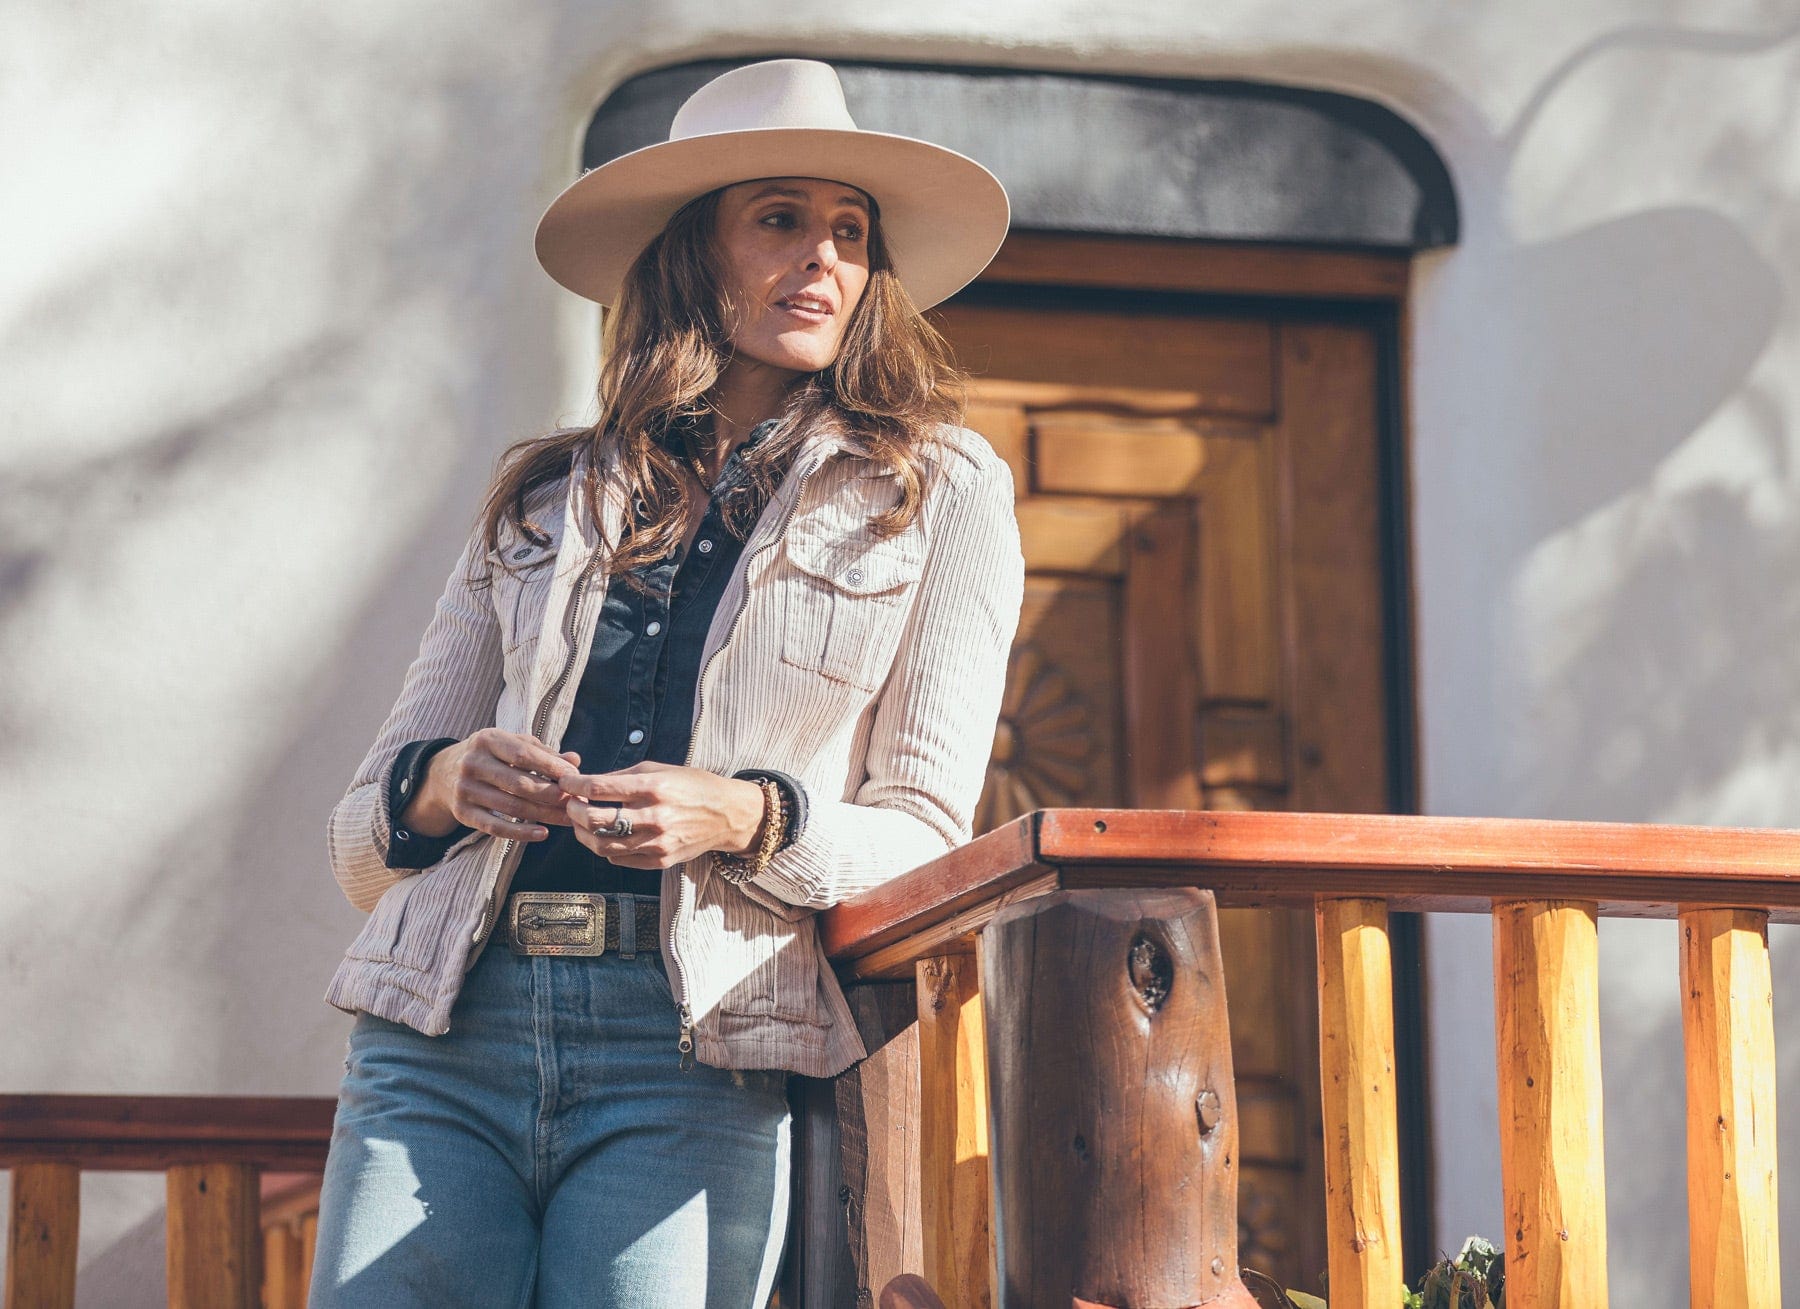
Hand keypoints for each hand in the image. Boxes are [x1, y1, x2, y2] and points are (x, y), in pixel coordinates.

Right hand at [402, 728, 583, 842]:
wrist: (443, 773)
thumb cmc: (491, 756)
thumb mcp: (511, 745)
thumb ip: (543, 753)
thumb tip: (574, 761)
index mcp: (487, 739)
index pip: (523, 754)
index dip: (551, 767)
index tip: (574, 778)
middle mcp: (472, 763)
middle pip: (519, 783)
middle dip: (551, 795)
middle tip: (574, 802)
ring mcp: (464, 789)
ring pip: (511, 806)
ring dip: (543, 815)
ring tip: (567, 819)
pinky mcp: (461, 812)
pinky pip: (495, 827)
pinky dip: (520, 832)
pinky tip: (542, 833)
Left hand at [558, 761, 765, 869]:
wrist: (727, 815)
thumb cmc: (693, 786)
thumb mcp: (660, 769)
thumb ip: (623, 776)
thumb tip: (588, 783)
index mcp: (653, 787)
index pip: (600, 788)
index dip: (575, 785)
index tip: (566, 783)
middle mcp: (654, 817)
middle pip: (595, 820)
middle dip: (574, 811)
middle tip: (571, 804)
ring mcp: (657, 843)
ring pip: (602, 845)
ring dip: (583, 833)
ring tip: (582, 823)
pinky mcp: (659, 861)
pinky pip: (619, 859)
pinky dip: (605, 847)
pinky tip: (606, 835)